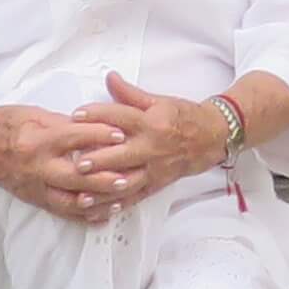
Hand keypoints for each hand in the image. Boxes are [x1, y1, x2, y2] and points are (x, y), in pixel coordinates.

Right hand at [0, 98, 131, 222]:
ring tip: (120, 200)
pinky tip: (101, 216)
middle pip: (75, 176)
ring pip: (70, 200)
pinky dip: (82, 216)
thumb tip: (91, 125)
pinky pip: (60, 211)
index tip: (122, 133)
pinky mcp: (33, 198)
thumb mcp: (33, 113)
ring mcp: (35, 186)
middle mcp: (37, 166)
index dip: (99, 134)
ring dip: (97, 202)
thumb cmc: (3, 124)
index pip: (74, 137)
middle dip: (104, 178)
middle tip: (129, 177)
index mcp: (37, 140)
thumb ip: (63, 122)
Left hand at [91, 74, 237, 207]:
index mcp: (151, 122)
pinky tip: (97, 211)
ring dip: (104, 190)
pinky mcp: (156, 184)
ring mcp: (154, 169)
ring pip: (126, 182)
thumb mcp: (158, 101)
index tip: (76, 115)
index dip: (97, 114)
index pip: (120, 116)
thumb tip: (110, 77)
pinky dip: (115, 206)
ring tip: (81, 196)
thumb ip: (130, 93)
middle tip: (77, 164)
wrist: (212, 137)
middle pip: (122, 154)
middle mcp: (152, 147)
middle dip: (99, 160)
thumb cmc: (184, 117)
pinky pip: (134, 198)